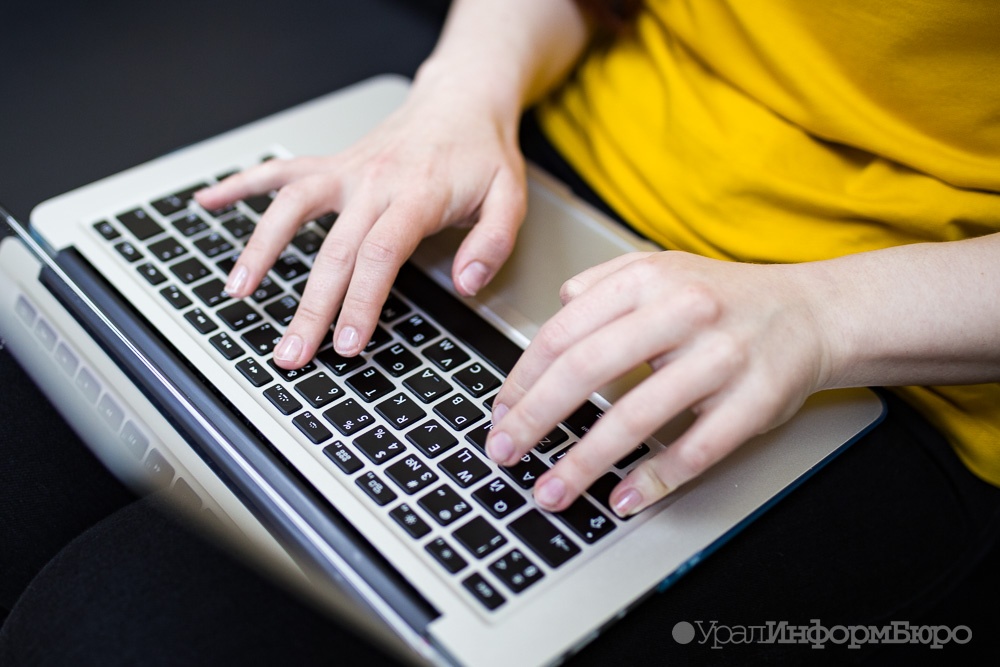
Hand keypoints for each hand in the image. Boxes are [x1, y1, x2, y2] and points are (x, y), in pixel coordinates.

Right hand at [194, 81, 526, 367]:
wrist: (461, 101)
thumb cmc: (482, 153)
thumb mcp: (511, 197)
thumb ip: (493, 243)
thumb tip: (467, 283)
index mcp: (418, 194)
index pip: (381, 254)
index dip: (360, 301)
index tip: (346, 343)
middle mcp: (374, 181)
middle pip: (334, 249)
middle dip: (309, 307)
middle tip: (291, 352)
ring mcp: (347, 170)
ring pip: (292, 207)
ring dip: (261, 248)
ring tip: (238, 290)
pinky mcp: (332, 164)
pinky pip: (280, 172)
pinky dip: (240, 184)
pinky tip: (207, 201)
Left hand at [485, 251, 833, 516]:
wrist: (812, 312)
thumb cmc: (726, 300)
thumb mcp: (662, 269)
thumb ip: (603, 283)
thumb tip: (553, 313)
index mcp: (648, 280)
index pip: (565, 331)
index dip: (523, 378)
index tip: (500, 411)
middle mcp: (682, 312)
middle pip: (587, 369)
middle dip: (535, 418)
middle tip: (505, 452)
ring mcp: (721, 358)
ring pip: (636, 416)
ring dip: (583, 462)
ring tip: (551, 491)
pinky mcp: (754, 401)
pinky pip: (695, 449)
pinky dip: (654, 480)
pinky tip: (621, 498)